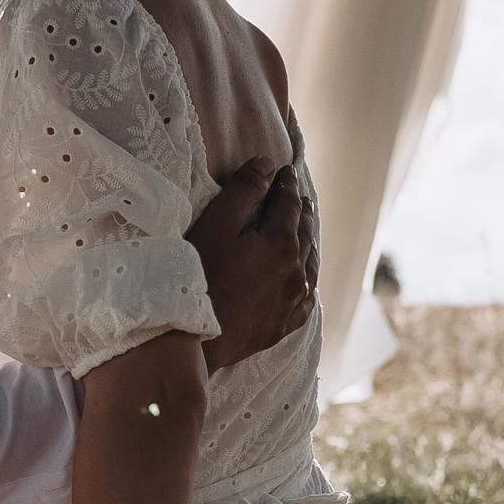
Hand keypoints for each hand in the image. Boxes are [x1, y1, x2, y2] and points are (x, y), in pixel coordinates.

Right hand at [189, 156, 317, 370]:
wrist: (194, 338)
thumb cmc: (199, 276)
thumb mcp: (216, 224)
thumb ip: (245, 191)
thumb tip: (267, 165)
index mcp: (281, 243)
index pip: (288, 204)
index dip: (286, 185)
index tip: (286, 171)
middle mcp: (295, 271)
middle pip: (304, 233)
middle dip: (301, 211)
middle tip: (301, 197)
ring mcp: (292, 301)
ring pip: (309, 265)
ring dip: (308, 243)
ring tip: (306, 231)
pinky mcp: (282, 325)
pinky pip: (305, 300)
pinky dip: (307, 283)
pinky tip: (306, 283)